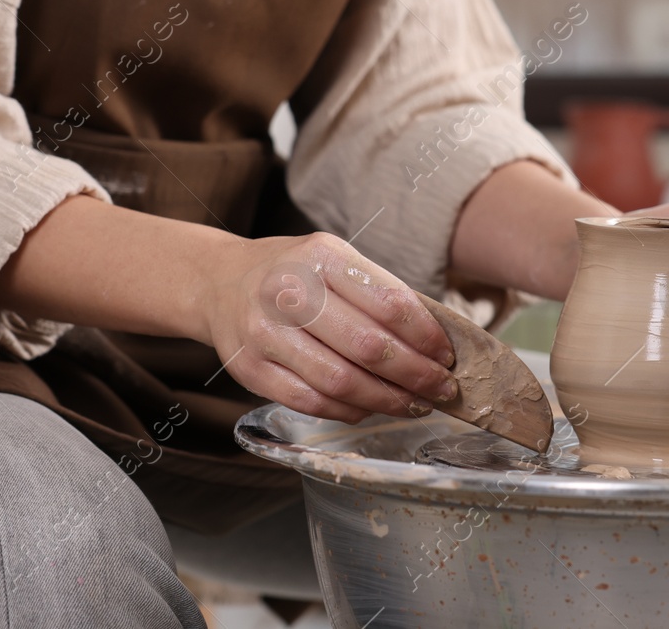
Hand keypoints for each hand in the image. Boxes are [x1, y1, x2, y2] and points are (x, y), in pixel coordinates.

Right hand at [205, 232, 459, 424]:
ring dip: (387, 400)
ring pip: (340, 381)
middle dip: (416, 374)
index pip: (389, 302)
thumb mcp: (335, 260)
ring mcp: (265, 333)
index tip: (447, 355)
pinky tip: (371, 408)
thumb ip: (379, 293)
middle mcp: (289, 291)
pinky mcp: (250, 370)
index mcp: (322, 256)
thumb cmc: (294, 274)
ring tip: (414, 404)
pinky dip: (350, 411)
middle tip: (442, 388)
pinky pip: (311, 402)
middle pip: (368, 347)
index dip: (426, 336)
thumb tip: (436, 340)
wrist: (220, 283)